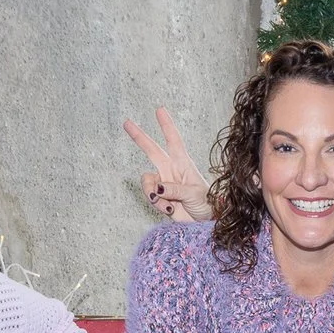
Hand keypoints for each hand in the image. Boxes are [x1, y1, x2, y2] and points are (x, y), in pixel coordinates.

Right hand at [124, 107, 210, 221]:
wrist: (205, 223)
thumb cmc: (207, 204)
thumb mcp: (194, 194)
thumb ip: (174, 189)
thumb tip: (158, 187)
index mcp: (184, 164)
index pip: (174, 140)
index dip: (166, 125)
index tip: (159, 110)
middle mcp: (172, 170)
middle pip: (152, 150)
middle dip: (139, 137)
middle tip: (126, 123)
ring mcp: (165, 183)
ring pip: (147, 181)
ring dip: (153, 193)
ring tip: (168, 204)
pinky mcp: (160, 197)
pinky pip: (150, 196)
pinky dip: (157, 204)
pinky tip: (169, 210)